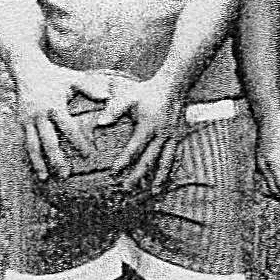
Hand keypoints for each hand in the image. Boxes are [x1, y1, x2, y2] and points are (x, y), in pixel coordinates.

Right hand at [12, 63, 113, 179]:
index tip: (88, 156)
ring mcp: (27, 120)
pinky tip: (35, 169)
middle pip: (49, 141)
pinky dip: (29, 157)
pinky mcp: (20, 122)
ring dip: (38, 163)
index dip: (78, 142)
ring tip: (45, 178)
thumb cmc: (55, 76)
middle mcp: (39, 115)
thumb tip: (107, 97)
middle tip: (66, 175)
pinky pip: (24, 143)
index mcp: (54, 105)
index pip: (68, 128)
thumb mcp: (72, 78)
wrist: (27, 70)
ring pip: (33, 145)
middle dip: (57, 159)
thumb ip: (90, 88)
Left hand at [96, 74, 184, 190]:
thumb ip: (114, 110)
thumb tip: (100, 123)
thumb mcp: (129, 97)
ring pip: (166, 161)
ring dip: (160, 178)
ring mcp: (173, 137)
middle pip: (149, 159)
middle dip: (138, 175)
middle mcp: (162, 134)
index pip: (134, 148)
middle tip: (127, 188)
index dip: (124, 161)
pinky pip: (177, 157)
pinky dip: (172, 170)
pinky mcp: (179, 137)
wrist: (172, 87)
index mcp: (148, 126)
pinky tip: (169, 180)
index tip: (114, 172)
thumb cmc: (147, 92)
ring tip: (153, 192)